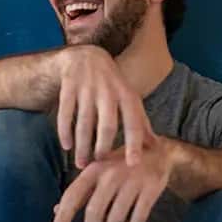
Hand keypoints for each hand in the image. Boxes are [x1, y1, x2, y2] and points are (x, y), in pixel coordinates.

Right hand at [53, 45, 155, 167]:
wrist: (86, 56)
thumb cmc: (112, 85)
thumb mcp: (129, 98)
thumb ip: (140, 122)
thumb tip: (156, 147)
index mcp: (127, 95)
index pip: (133, 122)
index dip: (134, 143)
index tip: (133, 163)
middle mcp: (109, 90)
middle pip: (107, 126)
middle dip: (103, 149)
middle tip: (99, 165)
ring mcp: (88, 88)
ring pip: (85, 123)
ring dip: (82, 146)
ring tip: (81, 163)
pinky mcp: (69, 86)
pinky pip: (65, 114)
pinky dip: (65, 131)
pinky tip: (66, 146)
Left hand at [53, 142, 173, 221]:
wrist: (159, 150)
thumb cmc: (122, 163)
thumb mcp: (99, 170)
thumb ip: (80, 190)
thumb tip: (57, 210)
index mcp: (95, 169)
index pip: (73, 194)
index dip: (64, 214)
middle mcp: (111, 175)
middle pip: (95, 211)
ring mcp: (132, 182)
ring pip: (116, 217)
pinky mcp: (151, 190)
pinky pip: (138, 218)